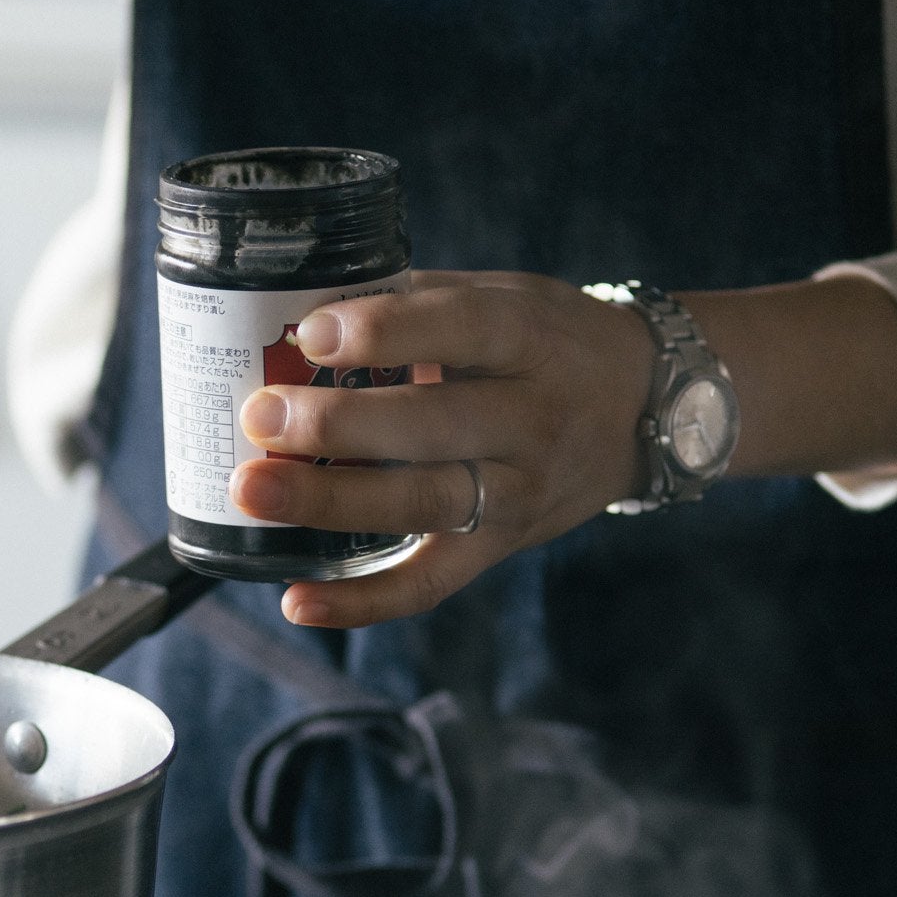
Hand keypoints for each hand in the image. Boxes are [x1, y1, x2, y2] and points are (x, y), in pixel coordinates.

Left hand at [227, 271, 652, 628]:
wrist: (643, 407)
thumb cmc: (542, 340)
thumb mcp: (501, 295)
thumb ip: (411, 300)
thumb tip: (292, 306)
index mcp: (530, 338)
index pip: (464, 328)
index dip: (387, 330)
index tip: (311, 332)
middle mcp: (533, 419)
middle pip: (435, 426)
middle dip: (340, 424)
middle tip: (260, 416)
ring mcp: (519, 491)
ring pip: (424, 505)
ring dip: (330, 502)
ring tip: (252, 492)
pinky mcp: (501, 546)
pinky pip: (430, 583)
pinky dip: (362, 601)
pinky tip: (295, 601)